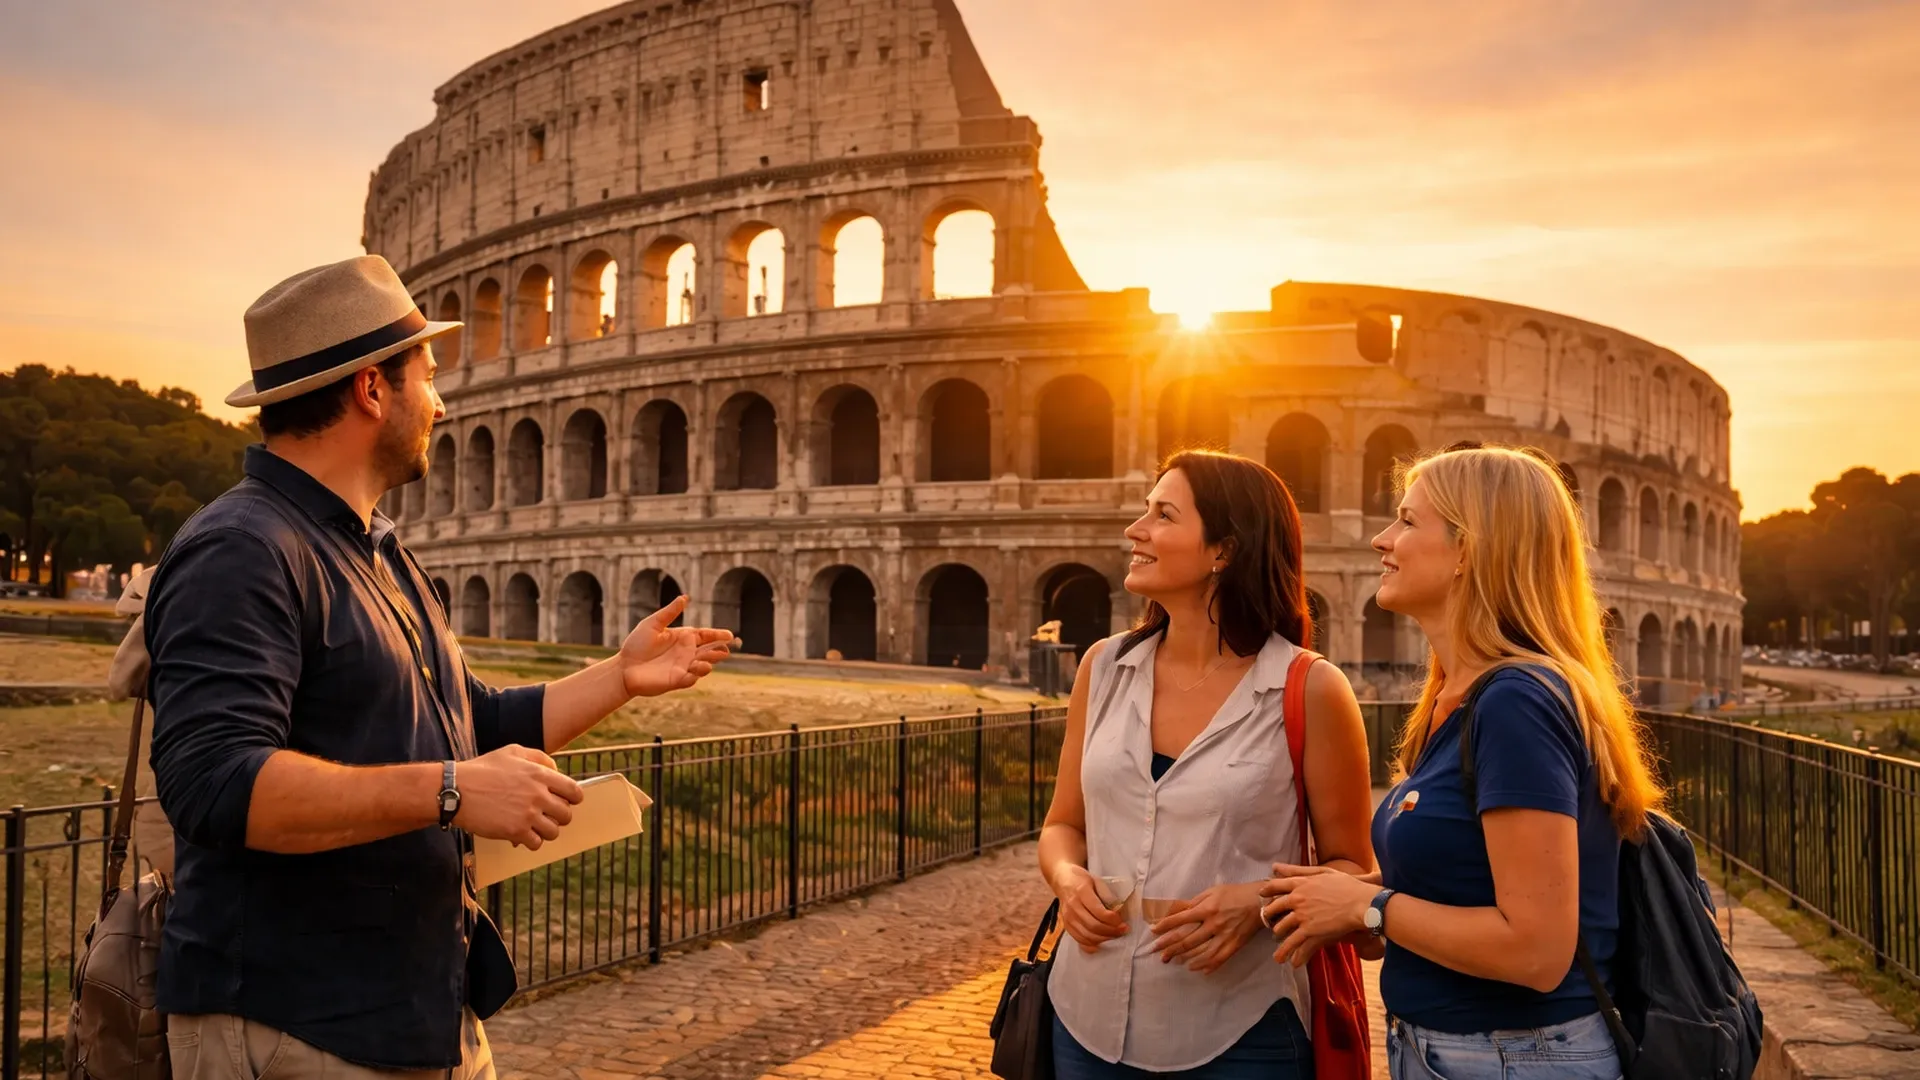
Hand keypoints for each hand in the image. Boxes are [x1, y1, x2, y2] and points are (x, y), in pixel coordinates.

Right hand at [452, 745, 584, 849]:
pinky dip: (530, 841)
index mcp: (540, 775)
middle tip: (544, 815)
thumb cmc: (482, 770)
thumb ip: (539, 758)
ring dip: (544, 831)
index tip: (564, 801)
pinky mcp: (515, 831)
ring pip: (553, 832)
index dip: (572, 799)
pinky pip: (536, 843)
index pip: (574, 792)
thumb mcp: (512, 752)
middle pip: (566, 815)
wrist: (456, 790)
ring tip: (532, 826)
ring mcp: (528, 814)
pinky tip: (520, 835)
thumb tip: (556, 771)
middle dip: (557, 816)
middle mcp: (538, 795)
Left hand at [618, 595, 734, 697]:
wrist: (623, 668)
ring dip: (709, 663)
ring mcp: (683, 667)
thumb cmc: (636, 645)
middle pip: (709, 651)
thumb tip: (685, 597)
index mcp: (683, 638)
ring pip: (704, 666)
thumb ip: (669, 613)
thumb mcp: (652, 624)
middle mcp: (686, 653)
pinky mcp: (677, 680)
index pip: (705, 636)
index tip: (730, 635)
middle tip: (727, 650)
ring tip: (709, 660)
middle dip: (720, 651)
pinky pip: (692, 678)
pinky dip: (698, 674)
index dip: (718, 635)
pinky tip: (699, 668)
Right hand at [1050, 864, 1128, 952]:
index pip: (1098, 911)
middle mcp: (1073, 906)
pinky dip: (1091, 944)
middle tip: (1123, 930)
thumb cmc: (1081, 880)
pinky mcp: (1066, 925)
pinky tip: (1101, 942)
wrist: (1062, 880)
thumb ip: (1107, 895)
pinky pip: (1079, 939)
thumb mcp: (1096, 881)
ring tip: (1115, 935)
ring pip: (1087, 935)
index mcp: (1081, 891)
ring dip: (1103, 938)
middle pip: (1093, 925)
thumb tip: (1119, 911)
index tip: (1122, 921)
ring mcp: (1068, 917)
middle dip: (1111, 931)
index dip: (1112, 919)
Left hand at [1147, 882, 1265, 974]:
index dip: (1165, 925)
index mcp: (1207, 908)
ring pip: (1201, 952)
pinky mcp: (1234, 945)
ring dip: (1185, 958)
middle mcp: (1214, 924)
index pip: (1181, 919)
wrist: (1260, 902)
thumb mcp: (1211, 892)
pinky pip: (1218, 959)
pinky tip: (1195, 968)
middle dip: (1170, 946)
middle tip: (1157, 952)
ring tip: (1173, 961)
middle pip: (1187, 939)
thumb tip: (1176, 909)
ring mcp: (1224, 936)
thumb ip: (1193, 902)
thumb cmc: (1233, 894)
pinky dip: (1206, 965)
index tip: (1153, 931)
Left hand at [1260, 863, 1377, 967]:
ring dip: (1278, 939)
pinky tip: (1292, 962)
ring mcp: (1302, 916)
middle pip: (1274, 909)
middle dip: (1269, 917)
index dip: (1267, 891)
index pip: (1275, 886)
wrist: (1362, 903)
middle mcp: (1297, 899)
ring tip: (1278, 948)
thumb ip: (1298, 870)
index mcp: (1300, 883)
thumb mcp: (1322, 872)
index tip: (1262, 895)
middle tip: (1268, 923)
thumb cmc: (1347, 886)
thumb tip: (1276, 866)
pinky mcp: (1310, 931)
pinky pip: (1296, 944)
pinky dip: (1292, 954)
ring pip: (1282, 929)